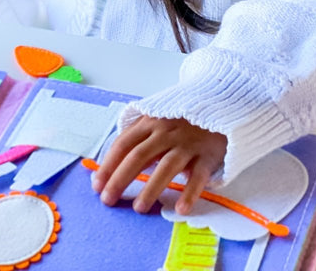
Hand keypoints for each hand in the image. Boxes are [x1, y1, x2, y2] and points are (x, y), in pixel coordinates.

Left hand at [92, 116, 226, 214]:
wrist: (219, 105)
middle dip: (120, 179)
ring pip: (166, 167)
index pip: (123, 145)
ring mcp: (187, 143)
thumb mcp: (155, 120)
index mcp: (149, 122)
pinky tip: (180, 209)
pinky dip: (190, 193)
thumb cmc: (180, 119)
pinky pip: (198, 176)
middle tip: (108, 200)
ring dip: (150, 188)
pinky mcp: (208, 155)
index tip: (96, 185)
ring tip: (138, 208)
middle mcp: (166, 132)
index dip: (108, 165)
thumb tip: (111, 165)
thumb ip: (136, 138)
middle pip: (139, 156)